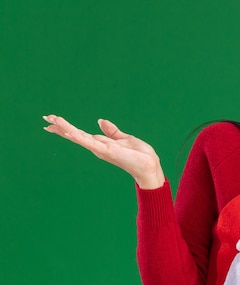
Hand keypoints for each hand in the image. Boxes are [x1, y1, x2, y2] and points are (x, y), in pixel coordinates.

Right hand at [43, 114, 164, 188]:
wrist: (150, 166)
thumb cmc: (139, 155)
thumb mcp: (124, 138)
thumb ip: (112, 131)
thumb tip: (100, 121)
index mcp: (101, 143)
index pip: (80, 133)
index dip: (67, 127)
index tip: (53, 120)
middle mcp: (98, 147)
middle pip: (75, 135)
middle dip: (61, 127)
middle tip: (45, 118)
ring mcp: (101, 149)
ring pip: (79, 137)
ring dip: (66, 128)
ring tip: (52, 120)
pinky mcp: (107, 150)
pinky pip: (90, 142)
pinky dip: (79, 136)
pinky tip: (69, 130)